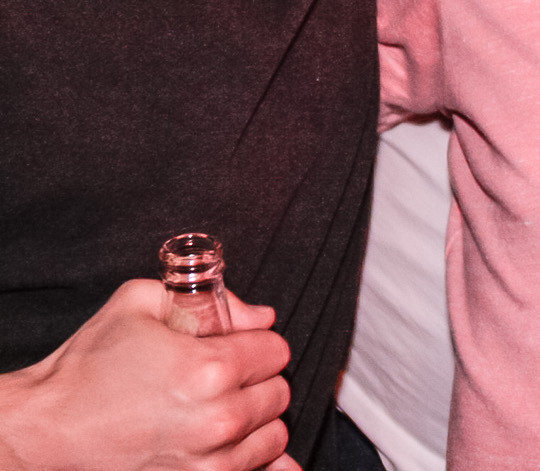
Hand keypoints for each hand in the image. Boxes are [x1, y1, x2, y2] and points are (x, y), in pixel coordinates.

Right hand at [0, 279, 296, 470]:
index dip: (255, 343)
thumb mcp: (138, 304)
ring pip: (274, 435)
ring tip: (218, 411)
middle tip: (223, 379)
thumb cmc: (87, 370)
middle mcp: (218, 419)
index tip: (235, 348)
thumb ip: (211, 300)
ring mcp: (210, 461)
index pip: (276, 350)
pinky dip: (256, 460)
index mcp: (210, 369)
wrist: (45, 432)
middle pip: (278, 393)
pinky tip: (238, 447)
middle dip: (256, 381)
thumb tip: (260, 317)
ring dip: (255, 421)